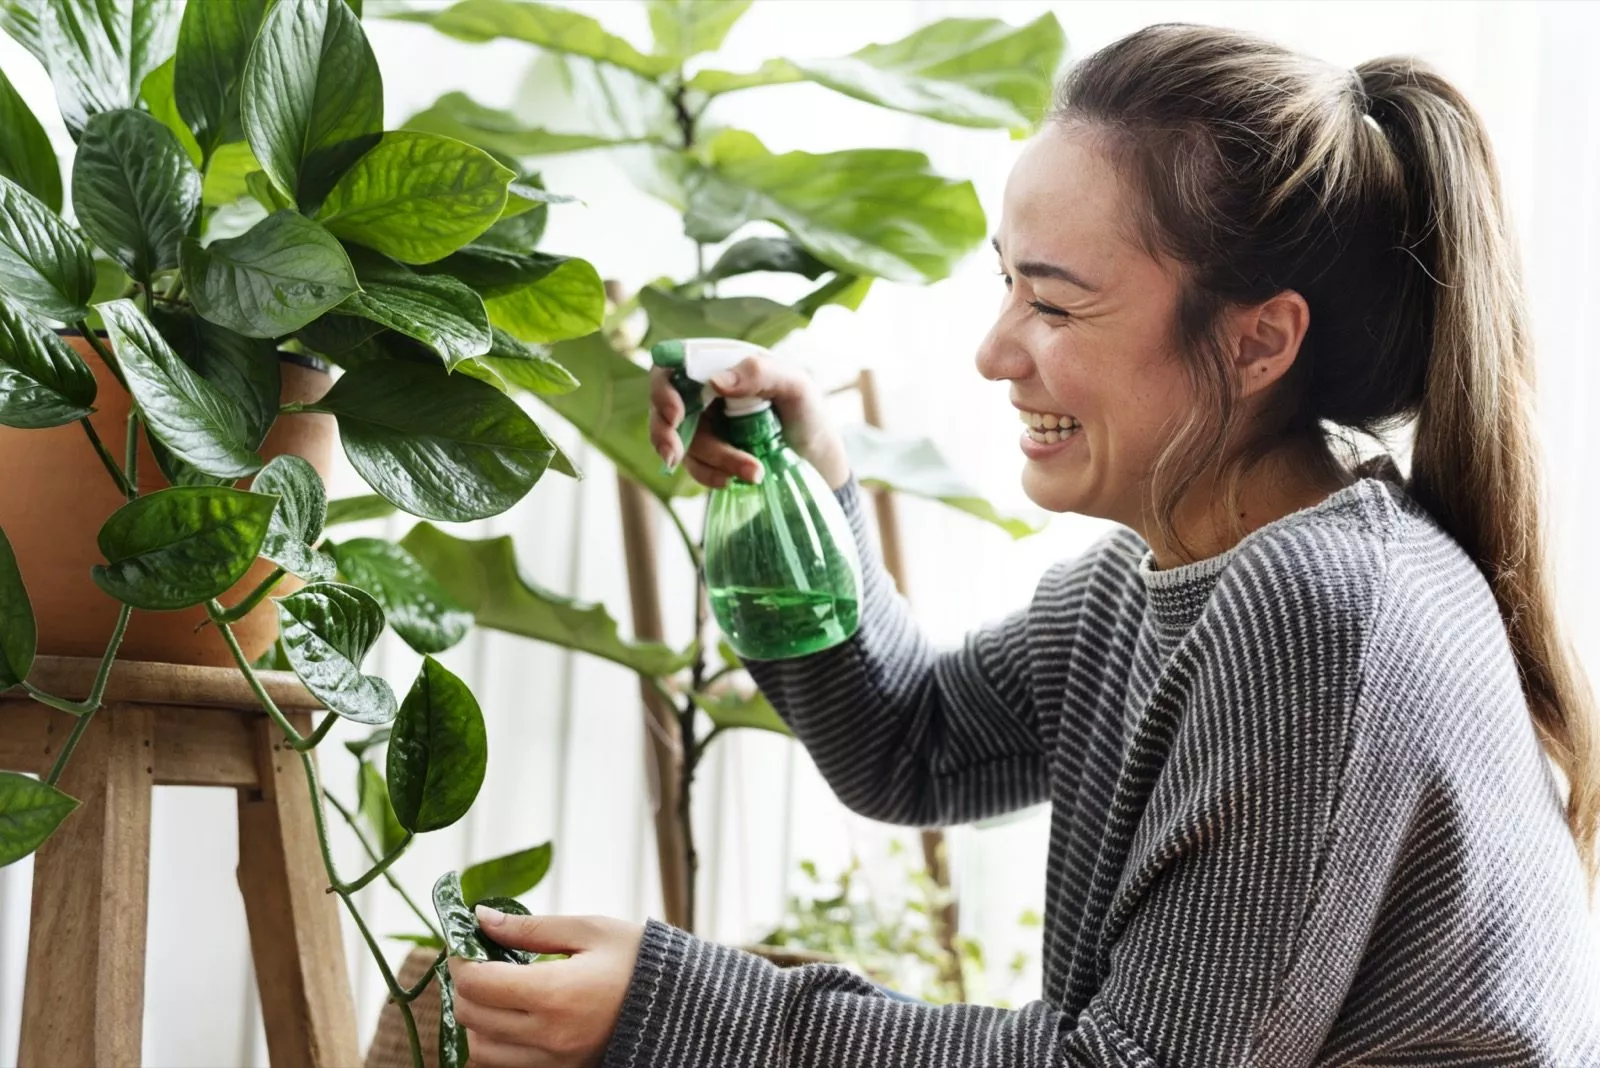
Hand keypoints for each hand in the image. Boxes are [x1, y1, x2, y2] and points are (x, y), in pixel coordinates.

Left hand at [446, 909, 643, 1067]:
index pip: (478, 983)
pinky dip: (494, 1046)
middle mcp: (549, 1036)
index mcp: (555, 994)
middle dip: (465, 987)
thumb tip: (482, 918)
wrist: (682, 1006)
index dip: (460, 960)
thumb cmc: (638, 961)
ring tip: (494, 993)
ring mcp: (555, 1062)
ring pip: (481, 1052)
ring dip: (476, 1021)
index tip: (466, 944)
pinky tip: (510, 1018)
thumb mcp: (588, 931)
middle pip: (472, 1018)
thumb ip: (530, 929)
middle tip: (478, 963)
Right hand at [649, 354, 850, 490]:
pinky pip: (694, 467)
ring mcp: (705, 427)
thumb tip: (716, 381)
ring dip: (712, 461)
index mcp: (720, 366)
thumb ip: (759, 373)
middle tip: (674, 455)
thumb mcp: (795, 386)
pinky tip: (733, 480)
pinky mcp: (709, 456)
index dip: (662, 389)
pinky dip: (710, 476)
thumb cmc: (808, 413)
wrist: (820, 460)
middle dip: (664, 434)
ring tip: (754, 472)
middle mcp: (706, 395)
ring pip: (682, 444)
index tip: (675, 414)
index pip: (674, 367)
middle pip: (663, 409)